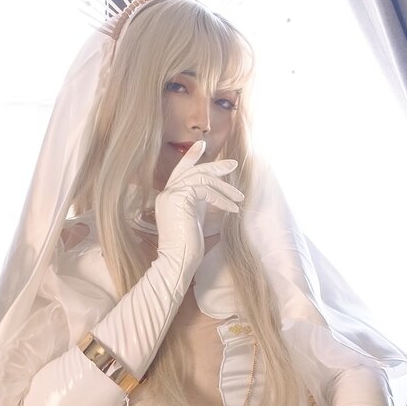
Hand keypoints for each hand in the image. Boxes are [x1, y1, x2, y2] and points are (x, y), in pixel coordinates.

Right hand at [154, 140, 243, 274]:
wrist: (177, 260)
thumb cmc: (189, 248)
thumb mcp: (197, 220)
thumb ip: (202, 204)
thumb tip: (220, 194)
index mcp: (169, 197)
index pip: (180, 171)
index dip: (191, 157)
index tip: (202, 145)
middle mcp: (167, 193)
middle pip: (193, 170)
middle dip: (215, 166)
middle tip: (234, 164)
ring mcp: (171, 194)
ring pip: (201, 178)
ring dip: (224, 187)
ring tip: (239, 198)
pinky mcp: (179, 198)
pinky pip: (205, 190)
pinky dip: (221, 199)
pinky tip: (232, 209)